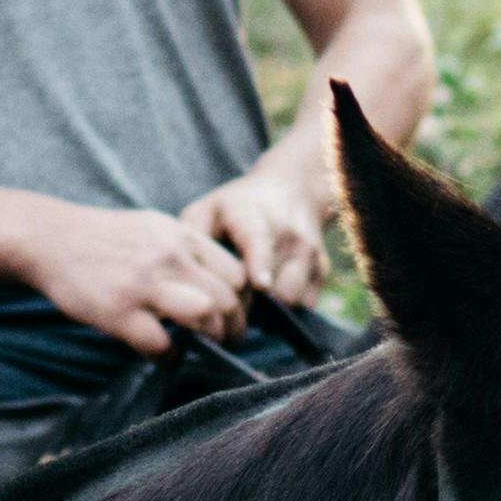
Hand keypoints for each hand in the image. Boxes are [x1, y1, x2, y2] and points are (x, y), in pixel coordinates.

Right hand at [23, 199, 254, 357]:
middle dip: (235, 326)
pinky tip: (163, 352)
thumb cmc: (103, 238)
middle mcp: (168, 257)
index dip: (244, 300)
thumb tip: (218, 282)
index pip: (236, 272)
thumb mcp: (152, 227)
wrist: (50, 238)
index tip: (238, 314)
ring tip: (205, 346)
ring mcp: (144, 284)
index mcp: (180, 236)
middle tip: (229, 340)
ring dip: (211, 338)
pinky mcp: (119, 311)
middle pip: (228, 298)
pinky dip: (168, 355)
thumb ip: (185, 250)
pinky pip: (161, 344)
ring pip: (206, 315)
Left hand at [185, 162, 331, 312]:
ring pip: (295, 299)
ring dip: (271, 311)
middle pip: (277, 285)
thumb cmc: (235, 207)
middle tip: (232, 307)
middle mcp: (288, 233)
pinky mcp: (323, 269)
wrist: (290, 189)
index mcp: (252, 214)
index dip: (260, 262)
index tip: (259, 283)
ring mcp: (310, 252)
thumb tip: (178, 274)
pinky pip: (306, 304)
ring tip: (251, 301)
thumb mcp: (206, 209)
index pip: (259, 239)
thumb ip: (189, 238)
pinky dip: (288, 309)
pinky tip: (270, 296)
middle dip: (254, 306)